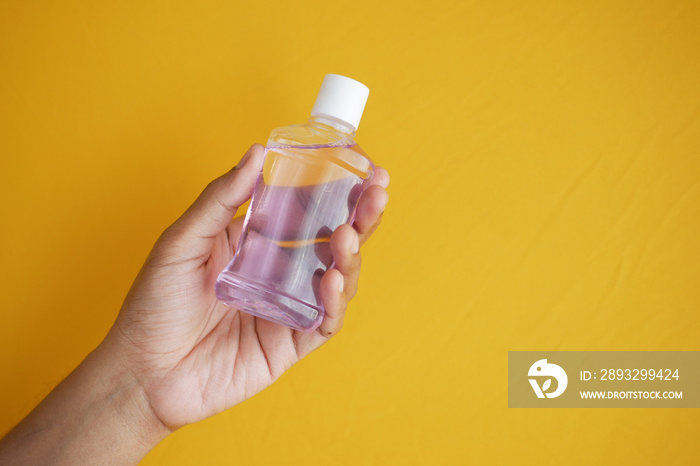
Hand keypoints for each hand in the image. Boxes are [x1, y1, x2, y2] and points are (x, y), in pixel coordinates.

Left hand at [109, 144, 389, 430]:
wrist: (143, 375)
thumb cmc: (154, 306)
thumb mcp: (181, 242)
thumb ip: (220, 199)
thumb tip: (255, 152)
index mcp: (255, 241)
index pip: (305, 208)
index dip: (334, 188)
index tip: (358, 165)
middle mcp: (278, 271)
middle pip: (331, 239)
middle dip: (360, 215)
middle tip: (378, 191)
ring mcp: (289, 306)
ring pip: (337, 277)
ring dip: (350, 255)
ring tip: (347, 236)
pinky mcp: (291, 343)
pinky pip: (325, 321)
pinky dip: (336, 302)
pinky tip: (334, 281)